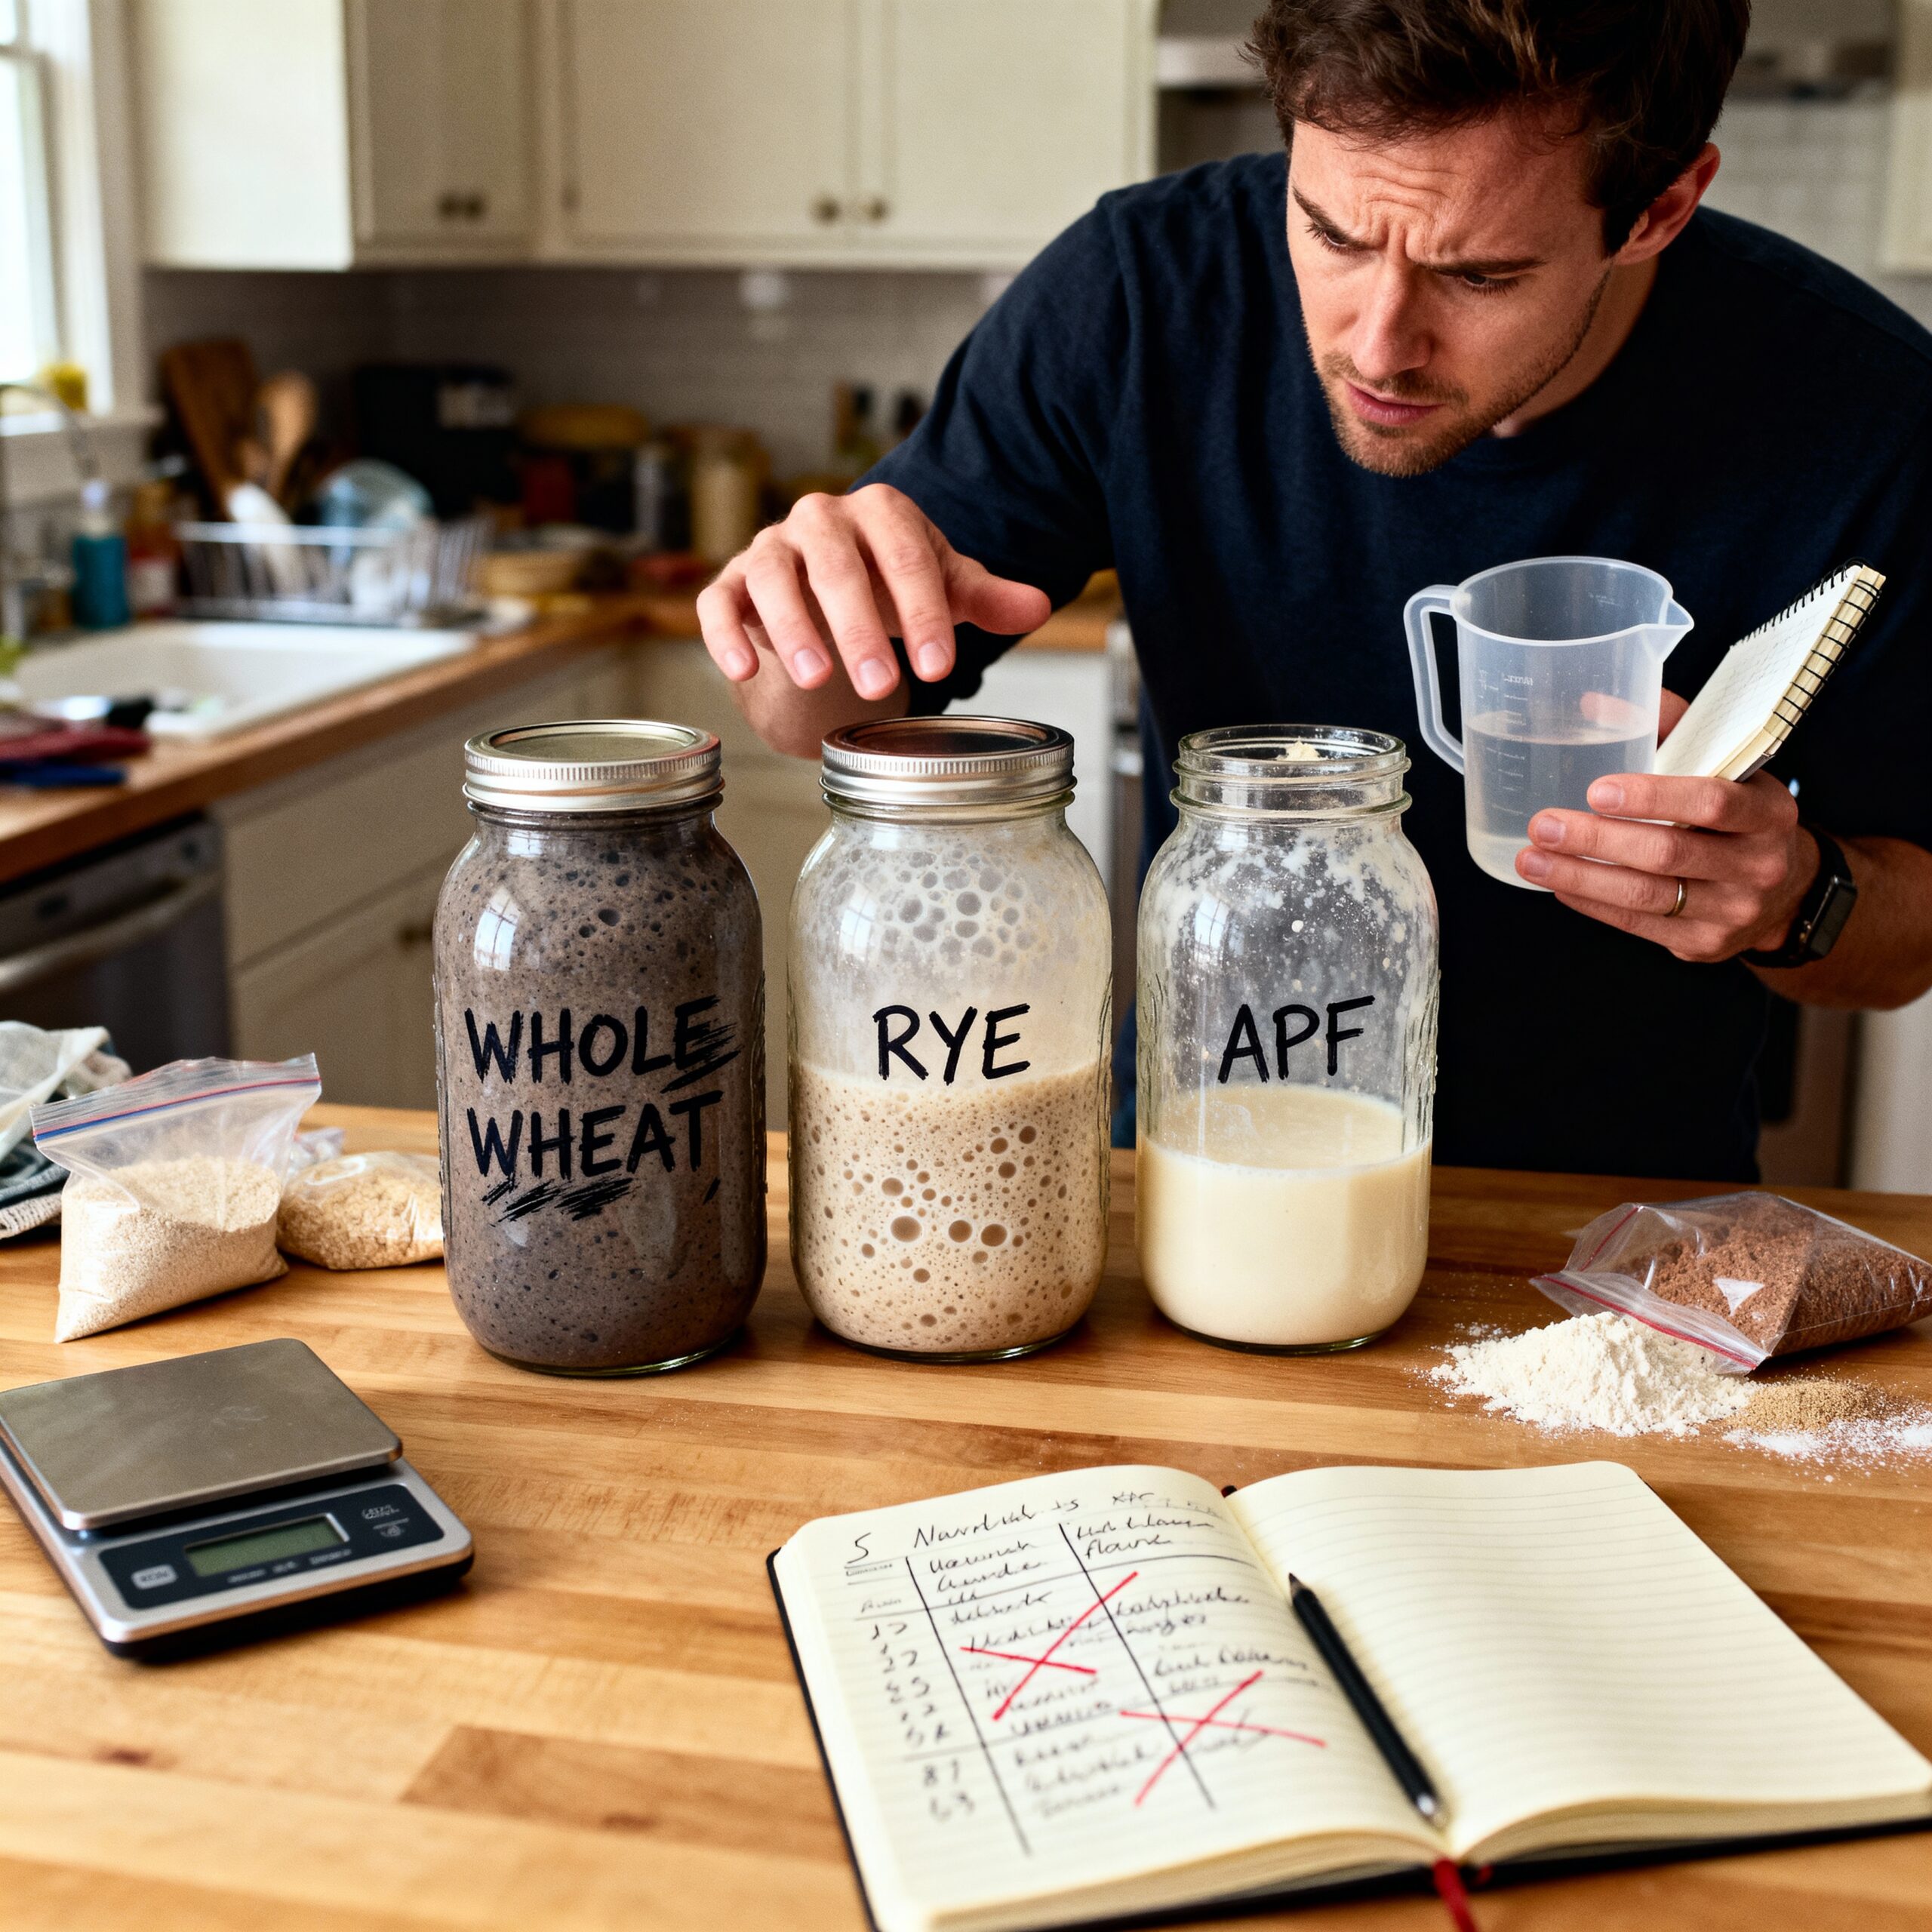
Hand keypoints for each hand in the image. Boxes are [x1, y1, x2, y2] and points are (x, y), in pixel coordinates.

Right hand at [697, 484, 1050, 701]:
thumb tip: (1038, 606)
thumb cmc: (892, 584)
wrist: (830, 584)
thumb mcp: (942, 588)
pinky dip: (726, 634)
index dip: (922, 611)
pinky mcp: (731, 582)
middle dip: (859, 627)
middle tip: (881, 686)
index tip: (939, 666)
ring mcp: (771, 548)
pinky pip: (719, 602)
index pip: (904, 555)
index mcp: (880, 512)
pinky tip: (744, 671)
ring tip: (816, 679)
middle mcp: (820, 519)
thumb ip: (985, 597)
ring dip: (792, 628)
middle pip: (837, 566)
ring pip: (773, 577)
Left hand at [1515, 691, 1816, 961]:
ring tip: (1531, 860)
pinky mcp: (1704, 943)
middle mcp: (1757, 864)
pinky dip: (1593, 903)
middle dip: (1596, 839)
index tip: (1596, 789)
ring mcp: (1732, 910)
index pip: (1711, 801)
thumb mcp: (1727, 768)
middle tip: (1543, 824)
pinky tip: (1560, 885)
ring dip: (1580, 877)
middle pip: (1667, 852)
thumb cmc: (1742, 816)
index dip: (1652, 797)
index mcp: (1768, 812)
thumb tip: (1597, 703)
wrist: (1787, 893)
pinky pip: (1639, 924)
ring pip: (1646, 896)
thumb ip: (1672, 729)